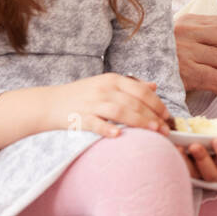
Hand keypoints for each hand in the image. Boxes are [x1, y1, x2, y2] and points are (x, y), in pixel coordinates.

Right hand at [47, 73, 170, 137]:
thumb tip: (154, 86)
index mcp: (112, 80)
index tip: (167, 116)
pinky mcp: (79, 117)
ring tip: (154, 132)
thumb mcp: (106, 84)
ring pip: (120, 111)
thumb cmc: (81, 95)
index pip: (141, 91)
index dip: (157, 103)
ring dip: (139, 122)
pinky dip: (107, 129)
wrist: (48, 103)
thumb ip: (130, 85)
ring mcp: (91, 103)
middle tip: (165, 129)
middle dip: (153, 116)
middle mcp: (104, 90)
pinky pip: (95, 123)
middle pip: (134, 102)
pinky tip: (119, 135)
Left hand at [180, 122, 216, 181]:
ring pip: (194, 174)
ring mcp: (201, 176)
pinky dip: (176, 160)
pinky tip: (173, 148)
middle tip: (195, 145)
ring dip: (186, 162)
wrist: (216, 147)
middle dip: (203, 159)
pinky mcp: (189, 174)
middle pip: (211, 173)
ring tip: (180, 147)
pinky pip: (181, 171)